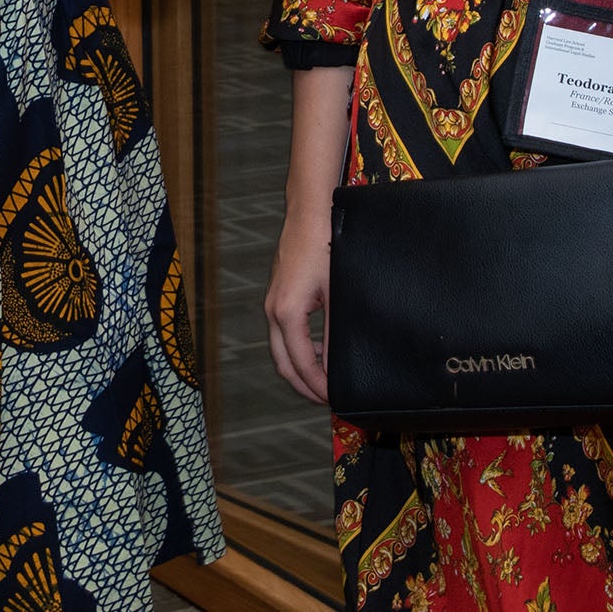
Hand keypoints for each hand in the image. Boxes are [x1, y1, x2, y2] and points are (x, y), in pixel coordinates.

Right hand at [264, 214, 332, 405]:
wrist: (310, 214)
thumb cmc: (325, 246)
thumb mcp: (337, 294)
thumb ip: (335, 332)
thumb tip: (339, 363)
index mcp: (286, 313)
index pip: (301, 364)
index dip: (318, 386)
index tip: (335, 398)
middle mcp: (273, 310)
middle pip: (283, 364)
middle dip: (304, 386)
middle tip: (329, 399)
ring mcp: (272, 302)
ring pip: (280, 349)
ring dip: (300, 368)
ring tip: (327, 378)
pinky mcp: (277, 295)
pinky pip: (282, 333)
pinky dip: (298, 349)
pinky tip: (320, 348)